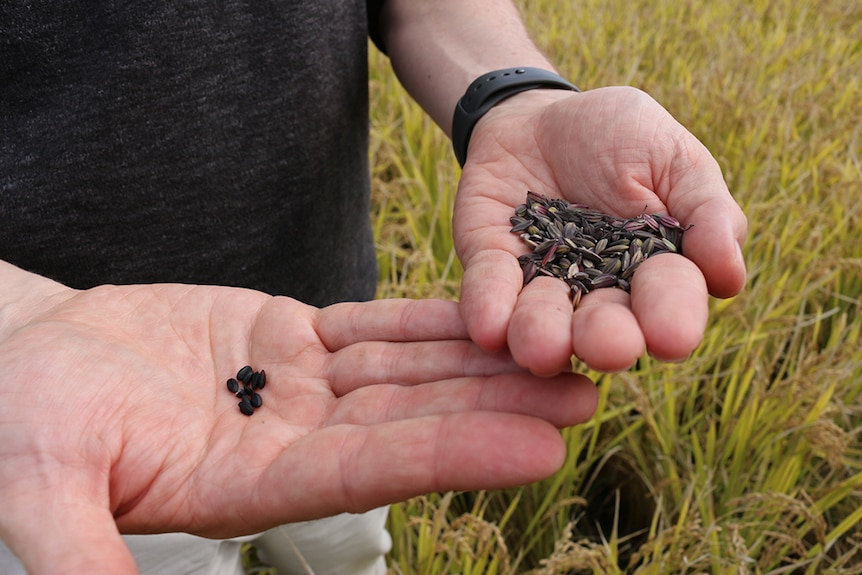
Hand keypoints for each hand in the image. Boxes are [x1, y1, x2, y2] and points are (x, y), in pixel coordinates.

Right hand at [0, 266, 597, 573]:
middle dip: (499, 405)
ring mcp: (294, 385)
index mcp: (249, 486)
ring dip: (480, 357)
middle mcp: (290, 440)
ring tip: (560, 345)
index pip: (371, 470)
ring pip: (405, 369)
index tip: (539, 446)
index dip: (455, 455)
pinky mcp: (287, 336)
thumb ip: (83, 558)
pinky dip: (428, 319)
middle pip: (412, 419)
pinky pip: (371, 325)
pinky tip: (485, 311)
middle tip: (589, 389)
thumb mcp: (36, 492)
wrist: (23, 361)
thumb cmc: (21, 425)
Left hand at [455, 86, 746, 373]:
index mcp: (654, 274)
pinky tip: (487, 327)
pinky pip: (488, 290)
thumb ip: (704, 211)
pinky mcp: (491, 266)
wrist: (540, 116)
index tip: (671, 336)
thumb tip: (729, 276)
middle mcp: (598, 294)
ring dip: (543, 337)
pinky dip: (488, 307)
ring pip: (542, 322)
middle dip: (607, 339)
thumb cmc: (620, 139)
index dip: (671, 318)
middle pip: (605, 327)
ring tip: (541, 347)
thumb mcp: (672, 158)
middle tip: (608, 347)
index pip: (668, 301)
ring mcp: (541, 284)